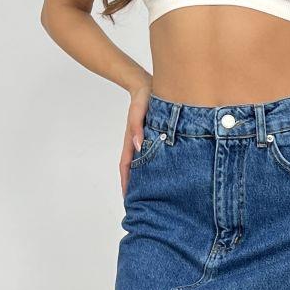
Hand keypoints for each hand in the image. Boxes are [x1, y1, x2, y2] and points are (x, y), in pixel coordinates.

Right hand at [119, 81, 152, 196]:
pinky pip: (154, 156)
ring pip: (144, 165)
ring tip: (152, 195)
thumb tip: (137, 146)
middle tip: (140, 204)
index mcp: (131, 140)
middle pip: (134, 170)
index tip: (128, 198)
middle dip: (135, 186)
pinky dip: (155, 167)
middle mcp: (136, 144)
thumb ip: (137, 127)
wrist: (147, 86)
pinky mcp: (153, 137)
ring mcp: (144, 141)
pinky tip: (163, 174)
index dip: (126, 183)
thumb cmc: (142, 98)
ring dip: (145, 179)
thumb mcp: (138, 111)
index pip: (126, 167)